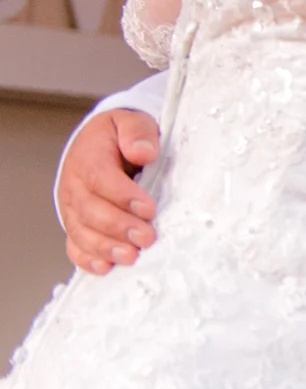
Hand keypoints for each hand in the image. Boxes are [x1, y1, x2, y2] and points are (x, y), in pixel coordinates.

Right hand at [56, 110, 159, 275]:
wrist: (103, 143)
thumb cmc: (120, 136)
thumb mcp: (131, 121)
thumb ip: (138, 132)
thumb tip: (143, 152)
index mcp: (88, 158)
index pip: (100, 179)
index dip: (123, 196)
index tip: (148, 208)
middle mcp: (75, 186)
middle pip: (91, 211)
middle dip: (119, 226)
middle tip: (147, 237)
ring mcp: (73, 208)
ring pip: (82, 232)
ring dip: (106, 247)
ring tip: (131, 256)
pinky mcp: (77, 224)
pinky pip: (76, 245)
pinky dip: (88, 259)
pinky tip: (105, 267)